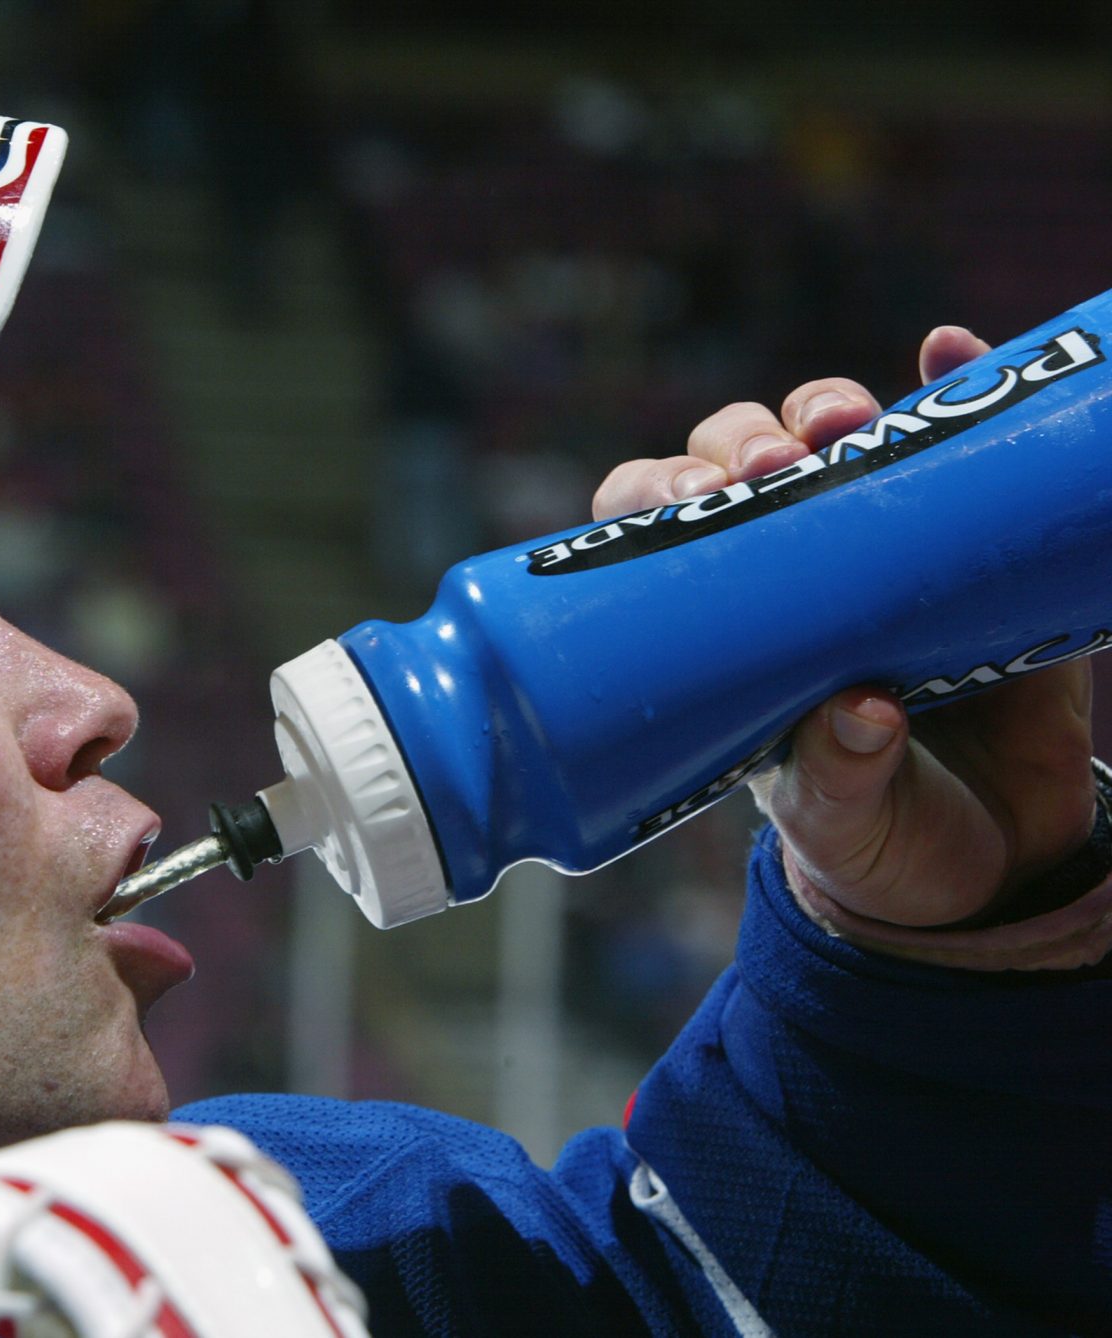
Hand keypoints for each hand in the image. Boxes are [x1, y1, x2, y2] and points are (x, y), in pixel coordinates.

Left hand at [594, 326, 1097, 930]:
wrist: (1002, 867)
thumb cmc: (881, 844)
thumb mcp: (843, 823)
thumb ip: (842, 780)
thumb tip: (864, 713)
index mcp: (718, 630)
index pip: (656, 529)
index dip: (656, 491)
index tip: (689, 498)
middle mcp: (787, 569)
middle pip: (737, 463)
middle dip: (742, 441)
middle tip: (773, 463)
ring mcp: (878, 546)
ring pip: (833, 440)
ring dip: (827, 407)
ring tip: (847, 422)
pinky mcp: (973, 544)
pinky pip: (958, 450)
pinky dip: (950, 386)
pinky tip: (948, 349)